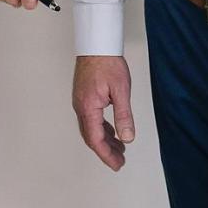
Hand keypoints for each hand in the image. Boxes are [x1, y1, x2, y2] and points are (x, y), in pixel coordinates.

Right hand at [72, 55, 133, 170]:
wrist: (96, 43)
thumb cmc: (107, 62)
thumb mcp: (121, 90)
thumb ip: (123, 116)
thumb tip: (127, 138)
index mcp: (88, 107)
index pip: (95, 139)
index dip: (107, 155)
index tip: (117, 164)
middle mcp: (80, 106)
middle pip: (90, 136)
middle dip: (105, 151)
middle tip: (119, 161)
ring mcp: (80, 101)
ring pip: (90, 128)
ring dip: (104, 140)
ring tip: (119, 148)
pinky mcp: (83, 96)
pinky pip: (90, 118)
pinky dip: (101, 128)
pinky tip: (111, 130)